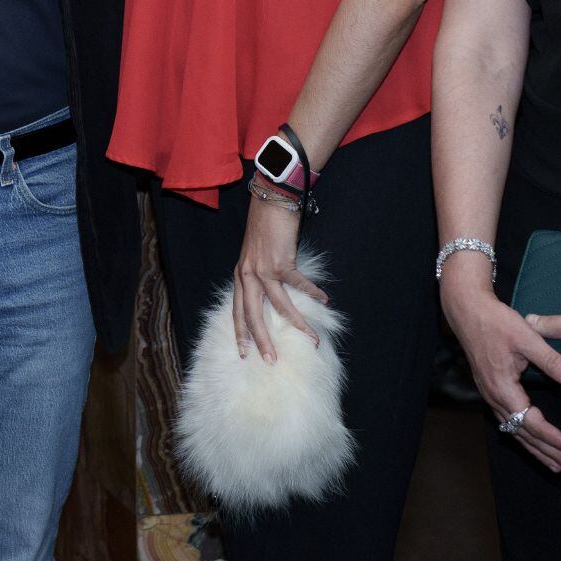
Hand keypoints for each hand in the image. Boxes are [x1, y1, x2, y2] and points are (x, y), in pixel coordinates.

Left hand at [230, 194, 328, 363]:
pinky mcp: (280, 262)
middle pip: (252, 316)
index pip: (237, 311)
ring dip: (297, 324)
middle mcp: (247, 275)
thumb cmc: (264, 227)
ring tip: (311, 339)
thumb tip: (271, 297)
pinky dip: (313, 293)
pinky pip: (299, 284)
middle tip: (270, 360)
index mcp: (240, 276)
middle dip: (262, 340)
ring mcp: (263, 269)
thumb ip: (258, 277)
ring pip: (279, 306)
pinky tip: (324, 300)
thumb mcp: (254, 256)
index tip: (244, 353)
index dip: (240, 333)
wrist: (270, 201)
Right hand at [441, 267, 560, 473]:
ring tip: (558, 466)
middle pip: (524, 435)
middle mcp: (494, 398)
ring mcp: (490, 396)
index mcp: (503, 389)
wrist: (467, 309)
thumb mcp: (526, 337)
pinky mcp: (491, 390)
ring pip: (516, 432)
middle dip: (551, 453)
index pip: (533, 424)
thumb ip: (551, 360)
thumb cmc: (495, 321)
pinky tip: (534, 443)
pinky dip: (526, 437)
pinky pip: (510, 423)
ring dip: (538, 450)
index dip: (556, 440)